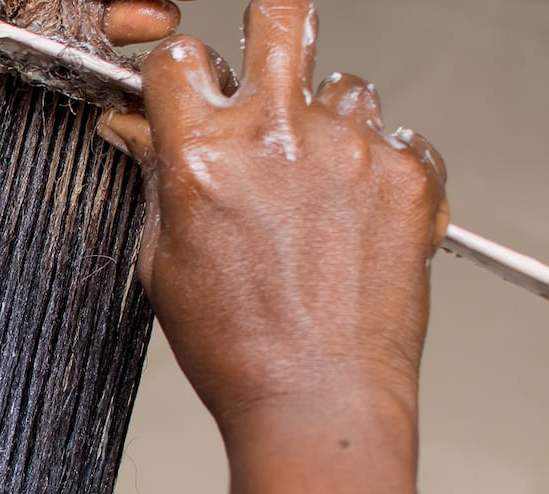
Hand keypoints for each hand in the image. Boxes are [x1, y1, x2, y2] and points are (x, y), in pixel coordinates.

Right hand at [97, 0, 448, 428]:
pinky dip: (380, 169)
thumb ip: (158, 180)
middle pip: (282, 15)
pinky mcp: (407, 176)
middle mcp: (277, 137)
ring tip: (319, 186)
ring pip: (346, 87)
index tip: (190, 87)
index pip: (181, 57)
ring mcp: (349, 151)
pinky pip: (399, 139)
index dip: (181, 69)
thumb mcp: (164, 262)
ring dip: (328, 121)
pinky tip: (357, 217)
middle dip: (271, 27)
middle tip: (271, 60)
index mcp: (203, 156)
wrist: (318, 400)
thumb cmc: (239, 348)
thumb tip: (141, 132)